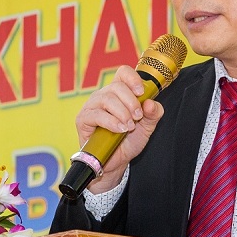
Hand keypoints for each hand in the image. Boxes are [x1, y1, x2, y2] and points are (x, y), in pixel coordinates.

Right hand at [75, 68, 164, 190]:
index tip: (141, 92)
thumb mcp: (146, 127)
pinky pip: (97, 115)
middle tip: (137, 117)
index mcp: (118, 93)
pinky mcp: (83, 119)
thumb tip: (150, 103)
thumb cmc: (128, 142)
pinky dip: (111, 122)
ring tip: (129, 126)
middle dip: (131, 102)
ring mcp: (91, 106)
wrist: (115, 163)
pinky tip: (120, 130)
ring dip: (122, 113)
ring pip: (106, 99)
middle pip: (116, 86)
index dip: (132, 78)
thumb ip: (153, 114)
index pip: (123, 73)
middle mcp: (103, 96)